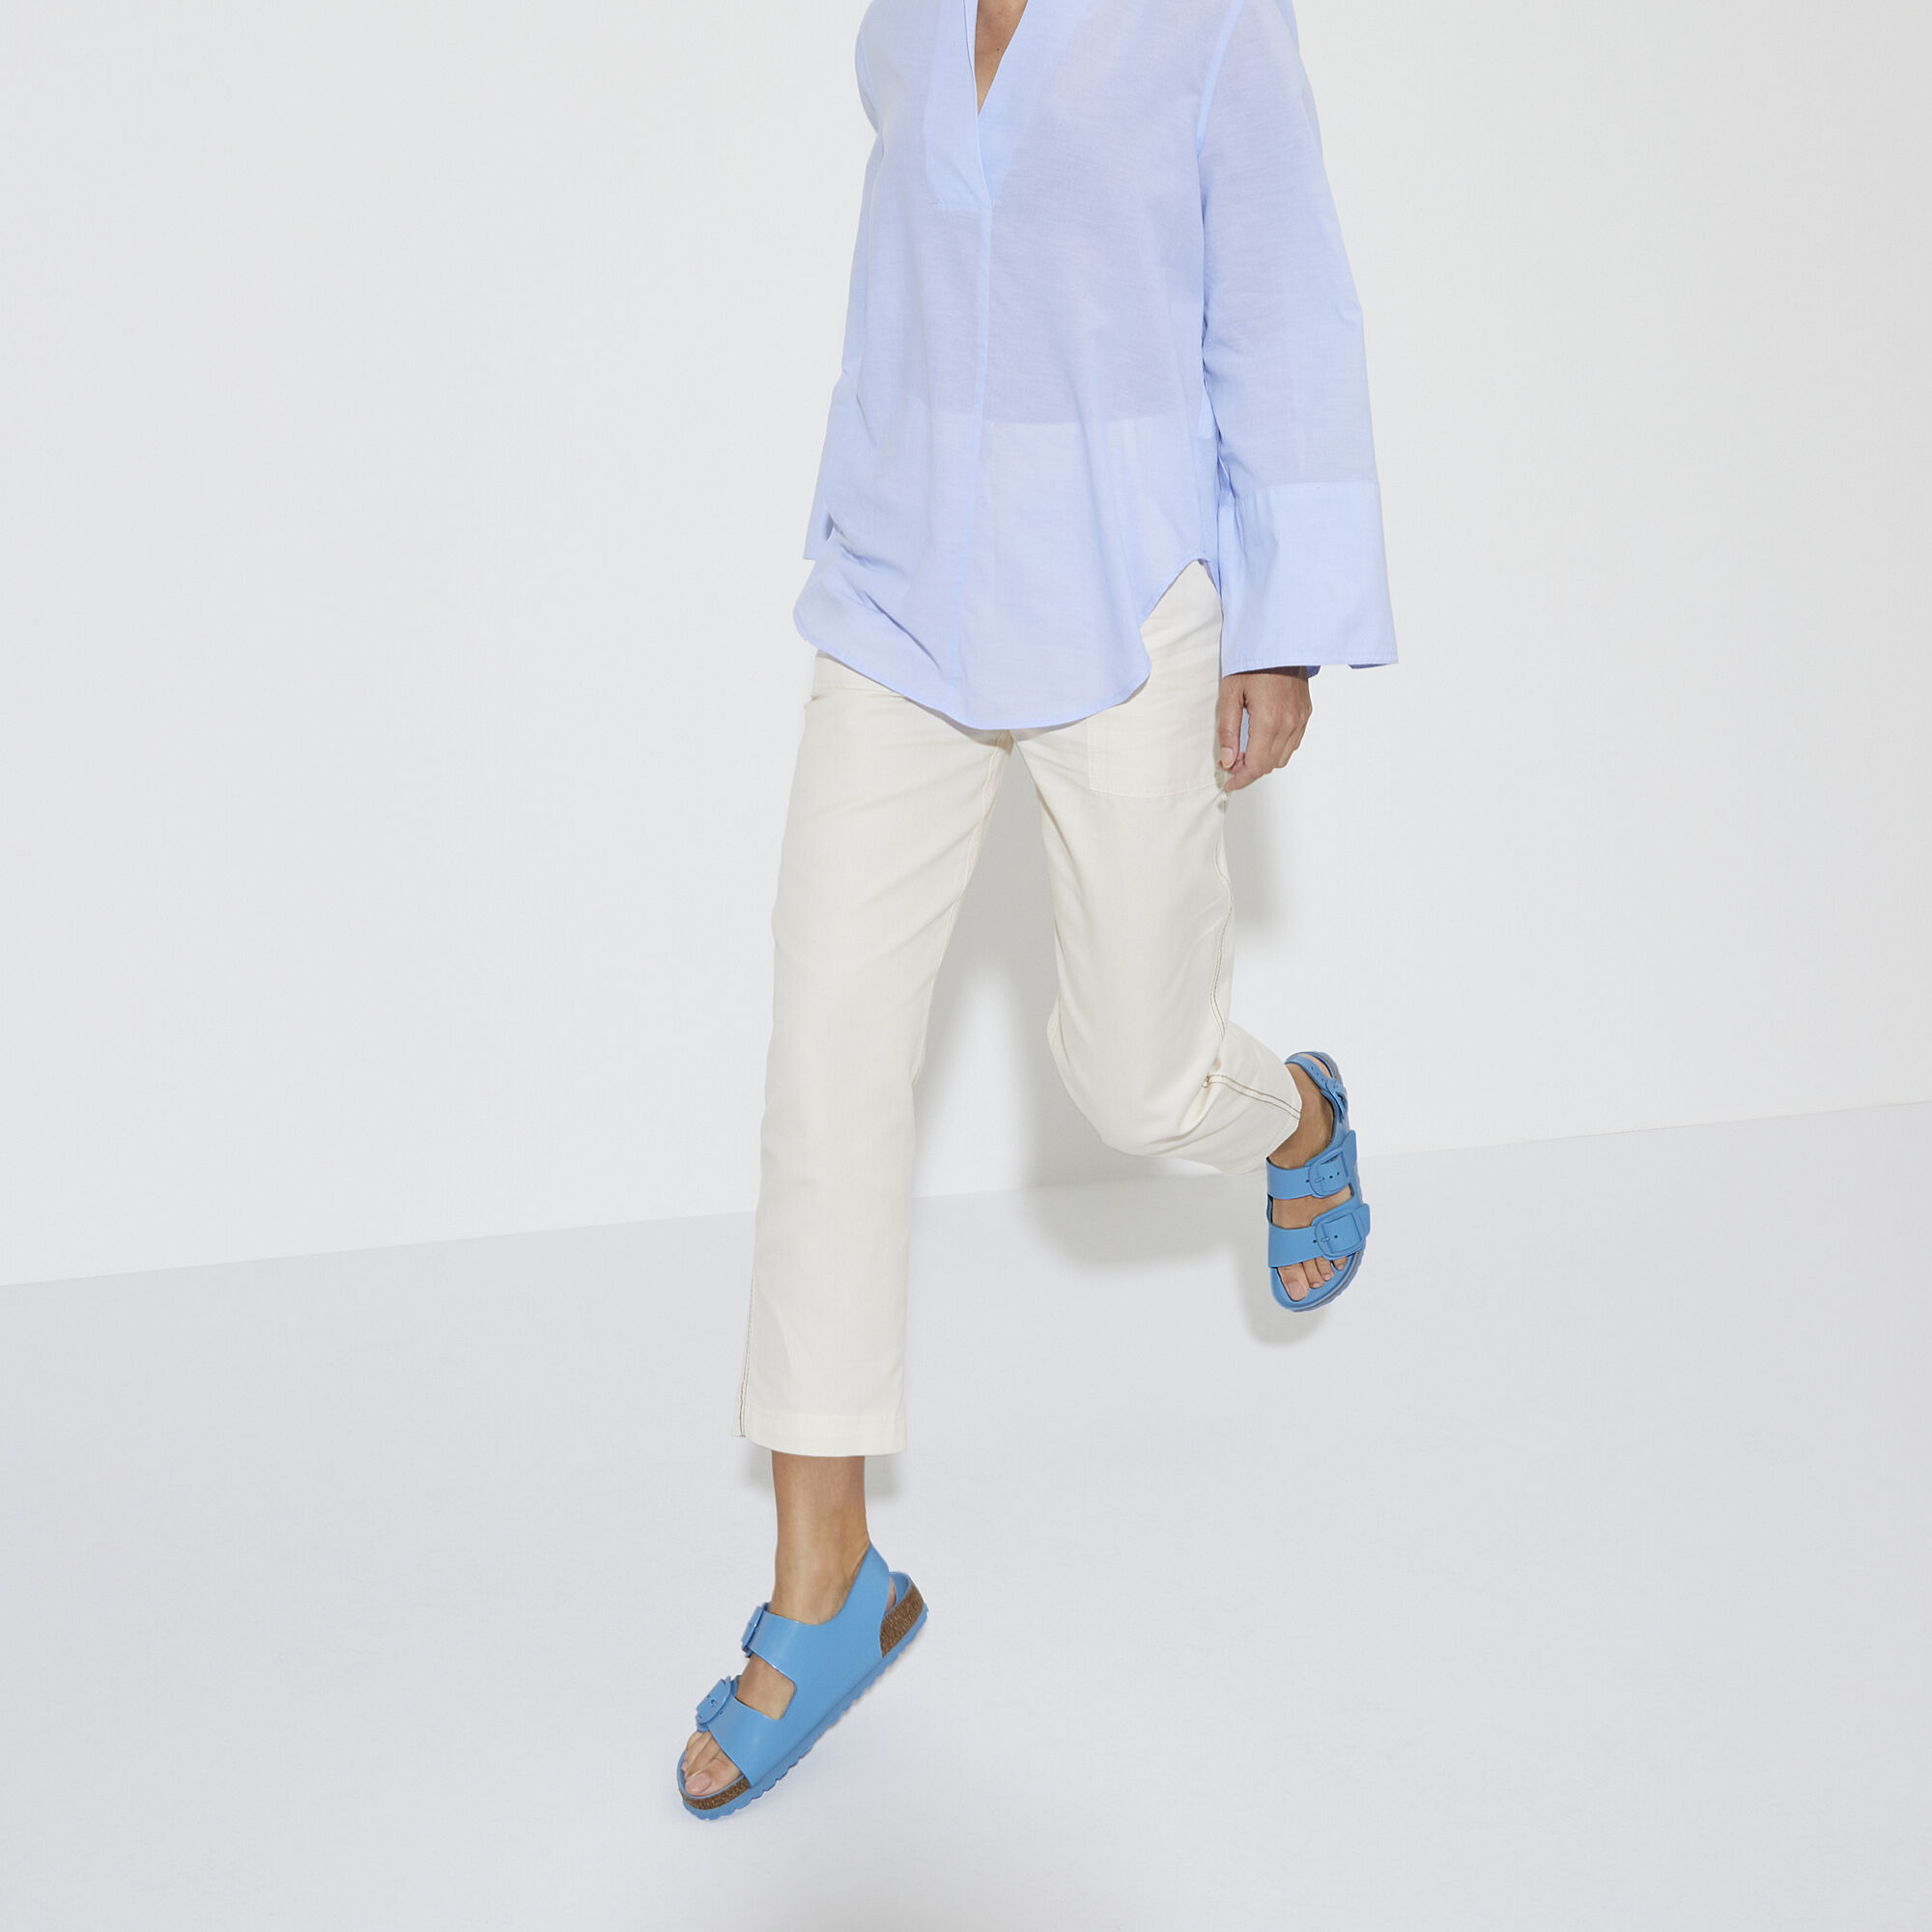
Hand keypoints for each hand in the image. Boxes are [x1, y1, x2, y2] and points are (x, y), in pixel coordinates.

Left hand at [1216, 668, 1311, 790]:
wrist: (1281, 640)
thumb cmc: (1253, 662)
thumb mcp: (1230, 694)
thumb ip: (1228, 731)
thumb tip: (1227, 760)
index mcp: (1268, 721)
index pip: (1256, 766)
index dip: (1240, 779)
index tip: (1228, 783)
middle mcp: (1289, 724)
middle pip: (1269, 766)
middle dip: (1248, 770)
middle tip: (1231, 762)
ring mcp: (1301, 719)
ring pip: (1282, 758)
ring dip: (1264, 760)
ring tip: (1245, 750)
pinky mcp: (1306, 713)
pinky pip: (1293, 743)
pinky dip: (1277, 749)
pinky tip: (1263, 739)